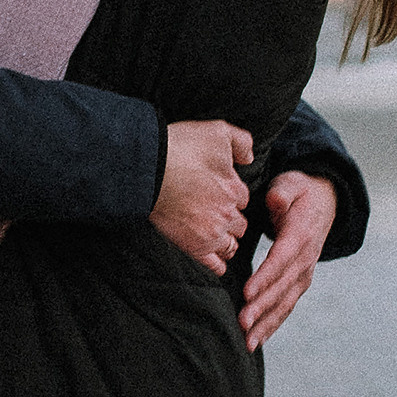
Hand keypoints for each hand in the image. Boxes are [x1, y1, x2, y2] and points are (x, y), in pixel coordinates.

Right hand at [151, 118, 254, 274]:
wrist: (147, 168)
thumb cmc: (178, 148)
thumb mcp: (217, 131)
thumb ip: (241, 142)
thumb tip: (250, 157)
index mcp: (233, 187)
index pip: (242, 198)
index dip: (231, 194)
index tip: (219, 193)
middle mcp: (227, 213)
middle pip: (239, 223)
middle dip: (231, 218)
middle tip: (215, 213)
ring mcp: (211, 233)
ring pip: (231, 244)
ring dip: (226, 240)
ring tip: (215, 235)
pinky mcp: (194, 247)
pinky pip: (215, 264)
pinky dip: (218, 264)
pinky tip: (215, 260)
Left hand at [240, 171, 337, 351]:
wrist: (325, 202)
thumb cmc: (300, 192)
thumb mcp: (292, 183)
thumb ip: (283, 192)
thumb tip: (276, 201)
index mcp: (300, 235)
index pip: (281, 259)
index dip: (265, 277)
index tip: (247, 292)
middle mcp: (305, 259)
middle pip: (282, 287)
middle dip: (262, 307)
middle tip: (242, 322)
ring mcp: (304, 273)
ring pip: (285, 303)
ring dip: (267, 323)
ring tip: (249, 342)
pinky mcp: (299, 282)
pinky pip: (286, 306)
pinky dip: (273, 324)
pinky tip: (258, 340)